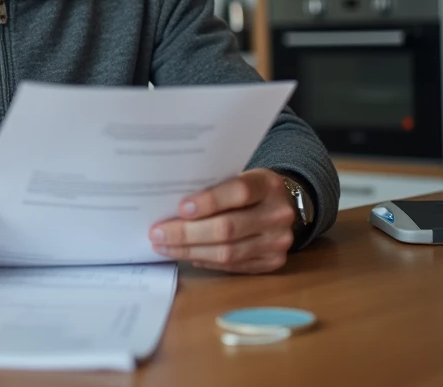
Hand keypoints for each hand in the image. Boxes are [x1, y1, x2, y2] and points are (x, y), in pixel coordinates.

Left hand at [148, 169, 295, 273]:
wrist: (284, 205)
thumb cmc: (250, 188)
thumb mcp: (239, 176)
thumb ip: (215, 187)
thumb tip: (173, 208)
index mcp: (269, 185)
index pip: (239, 192)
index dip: (209, 201)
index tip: (180, 208)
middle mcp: (278, 214)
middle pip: (228, 228)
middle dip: (187, 233)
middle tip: (158, 234)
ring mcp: (278, 242)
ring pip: (228, 253)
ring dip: (190, 251)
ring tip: (165, 247)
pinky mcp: (273, 262)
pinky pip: (233, 266)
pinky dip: (205, 261)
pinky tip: (187, 255)